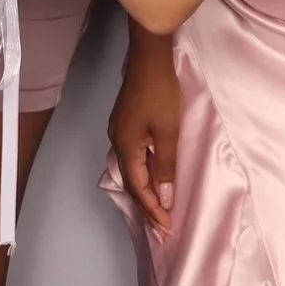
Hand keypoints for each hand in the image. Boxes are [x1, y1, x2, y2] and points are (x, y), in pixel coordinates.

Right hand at [109, 30, 183, 240]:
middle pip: (132, 183)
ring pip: (132, 170)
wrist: (149, 56)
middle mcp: (117, 141)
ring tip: (159, 210)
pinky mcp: (125, 122)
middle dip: (148, 207)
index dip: (154, 210)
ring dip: (146, 191)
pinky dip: (143, 174)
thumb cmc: (160, 92)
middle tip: (162, 229)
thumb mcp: (168, 132)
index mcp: (125, 147)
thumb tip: (165, 196)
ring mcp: (119, 130)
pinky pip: (133, 157)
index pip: (140, 189)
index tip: (167, 229)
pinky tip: (152, 178)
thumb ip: (165, 165)